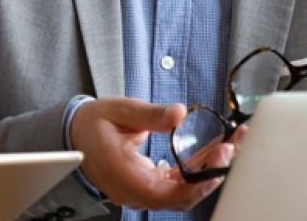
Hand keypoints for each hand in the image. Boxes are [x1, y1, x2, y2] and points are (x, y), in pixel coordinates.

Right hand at [68, 97, 234, 210]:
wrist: (77, 134)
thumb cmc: (94, 123)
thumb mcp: (119, 110)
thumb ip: (150, 114)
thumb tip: (180, 113)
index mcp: (122, 173)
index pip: (163, 193)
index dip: (195, 183)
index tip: (218, 159)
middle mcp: (132, 190)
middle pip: (179, 197)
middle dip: (210, 175)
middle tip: (230, 148)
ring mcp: (140, 192)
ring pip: (181, 193)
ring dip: (207, 173)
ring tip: (228, 146)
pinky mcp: (147, 187)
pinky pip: (176, 185)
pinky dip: (195, 171)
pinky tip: (211, 152)